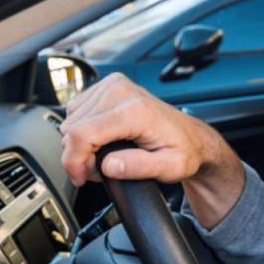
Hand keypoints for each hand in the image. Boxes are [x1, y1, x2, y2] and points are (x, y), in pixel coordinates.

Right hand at [59, 72, 232, 186]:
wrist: (192, 137)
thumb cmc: (183, 151)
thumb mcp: (170, 168)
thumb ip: (139, 168)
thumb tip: (109, 166)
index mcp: (135, 111)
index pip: (82, 134)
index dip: (73, 161)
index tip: (81, 178)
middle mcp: (122, 92)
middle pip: (72, 128)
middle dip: (78, 155)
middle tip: (99, 170)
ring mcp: (114, 85)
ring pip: (71, 119)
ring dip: (80, 142)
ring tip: (103, 155)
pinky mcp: (109, 85)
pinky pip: (77, 110)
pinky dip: (83, 128)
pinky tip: (101, 140)